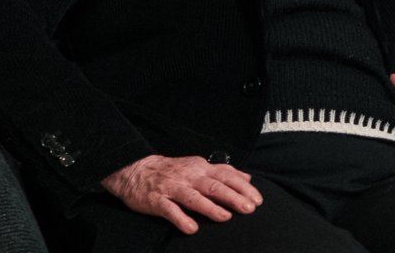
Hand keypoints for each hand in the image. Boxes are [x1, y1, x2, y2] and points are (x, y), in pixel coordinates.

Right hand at [100, 153, 261, 233]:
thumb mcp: (199, 166)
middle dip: (234, 197)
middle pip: (214, 186)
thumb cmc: (172, 171)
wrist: (136, 170)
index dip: (243, 187)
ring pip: (194, 197)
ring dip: (211, 207)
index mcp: (201, 168)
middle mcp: (189, 176)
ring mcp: (173, 188)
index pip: (227, 176)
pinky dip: (181, 219)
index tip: (258, 199)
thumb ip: (223, 172)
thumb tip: (247, 178)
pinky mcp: (157, 200)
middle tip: (250, 208)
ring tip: (226, 217)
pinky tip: (191, 228)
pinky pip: (170, 210)